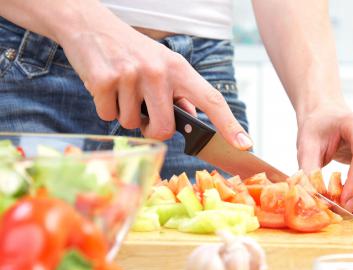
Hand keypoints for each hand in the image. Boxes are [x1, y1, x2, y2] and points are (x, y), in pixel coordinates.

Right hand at [57, 8, 250, 148]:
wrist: (90, 25)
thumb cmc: (132, 51)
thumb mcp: (163, 65)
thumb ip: (179, 93)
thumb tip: (191, 118)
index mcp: (179, 69)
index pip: (211, 100)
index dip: (230, 125)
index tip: (245, 145)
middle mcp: (159, 71)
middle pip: (164, 129)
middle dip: (153, 129)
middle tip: (143, 111)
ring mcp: (132, 75)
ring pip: (132, 125)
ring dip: (126, 114)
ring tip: (122, 88)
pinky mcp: (105, 80)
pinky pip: (108, 116)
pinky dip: (105, 107)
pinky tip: (106, 86)